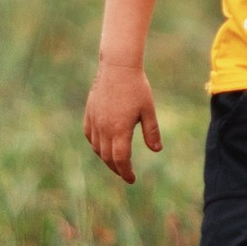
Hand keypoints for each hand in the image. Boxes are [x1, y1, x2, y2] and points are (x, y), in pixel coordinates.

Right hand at [84, 58, 161, 184]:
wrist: (117, 67)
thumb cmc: (137, 87)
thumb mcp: (148, 110)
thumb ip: (151, 131)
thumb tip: (157, 150)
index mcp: (120, 129)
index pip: (121, 159)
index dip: (126, 172)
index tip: (131, 179)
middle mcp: (104, 128)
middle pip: (107, 157)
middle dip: (117, 168)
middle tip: (125, 173)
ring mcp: (95, 121)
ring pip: (97, 148)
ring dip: (106, 158)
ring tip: (116, 161)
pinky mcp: (89, 113)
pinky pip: (90, 135)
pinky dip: (96, 144)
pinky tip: (102, 145)